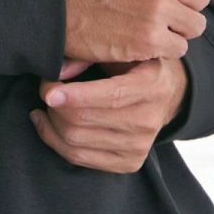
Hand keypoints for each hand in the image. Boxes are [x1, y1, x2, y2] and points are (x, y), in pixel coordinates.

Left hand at [29, 55, 187, 173]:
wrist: (167, 95)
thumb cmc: (136, 65)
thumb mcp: (123, 50)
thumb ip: (92, 54)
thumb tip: (58, 71)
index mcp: (152, 85)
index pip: (110, 96)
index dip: (75, 95)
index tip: (48, 91)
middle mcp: (149, 120)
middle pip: (85, 120)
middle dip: (55, 105)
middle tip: (45, 89)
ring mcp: (140, 146)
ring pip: (76, 141)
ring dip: (51, 122)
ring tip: (46, 106)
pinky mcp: (129, 163)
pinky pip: (79, 158)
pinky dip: (55, 141)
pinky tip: (47, 124)